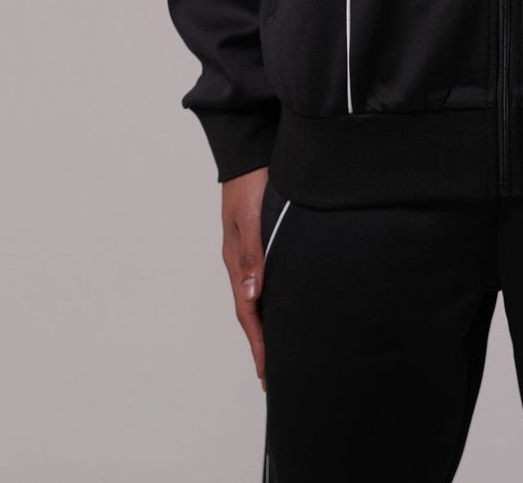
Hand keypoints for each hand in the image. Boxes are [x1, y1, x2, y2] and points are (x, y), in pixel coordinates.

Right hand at [220, 166, 269, 390]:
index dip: (259, 343)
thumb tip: (252, 294)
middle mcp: (242, 260)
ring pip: (260, 295)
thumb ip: (251, 253)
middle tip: (276, 374)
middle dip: (263, 342)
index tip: (267, 373)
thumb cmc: (250, 179)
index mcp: (236, 260)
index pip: (247, 311)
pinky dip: (274, 298)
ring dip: (268, 322)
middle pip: (252, 310)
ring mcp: (251, 250)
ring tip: (283, 347)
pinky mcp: (263, 238)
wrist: (249, 148)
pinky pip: (267, 278)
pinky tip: (287, 302)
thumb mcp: (250, 216)